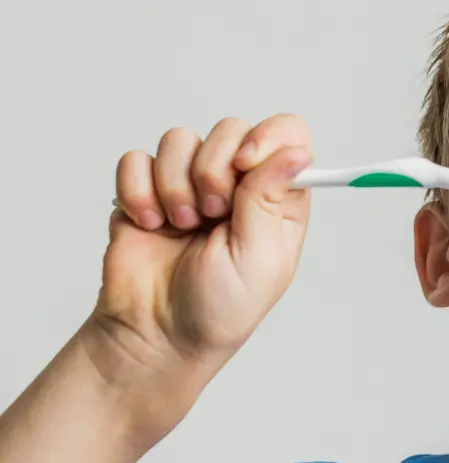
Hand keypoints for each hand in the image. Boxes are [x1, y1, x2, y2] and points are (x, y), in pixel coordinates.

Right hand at [89, 113, 311, 391]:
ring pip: (179, 140)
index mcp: (278, 198)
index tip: (244, 164)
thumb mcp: (260, 258)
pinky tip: (150, 225)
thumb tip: (297, 151)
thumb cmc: (219, 307)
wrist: (156, 333)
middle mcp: (238, 184)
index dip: (266, 137)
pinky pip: (137, 160)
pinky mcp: (147, 190)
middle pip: (230, 129)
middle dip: (214, 170)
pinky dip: (139, 192)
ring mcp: (190, 183)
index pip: (287, 134)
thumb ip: (271, 198)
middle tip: (211, 215)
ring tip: (181, 226)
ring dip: (175, 185)